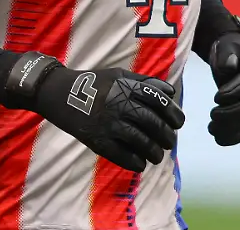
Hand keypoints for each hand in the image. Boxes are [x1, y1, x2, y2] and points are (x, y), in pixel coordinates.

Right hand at [33, 65, 185, 171]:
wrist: (60, 94)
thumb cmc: (93, 83)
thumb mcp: (119, 75)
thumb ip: (144, 82)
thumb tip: (170, 93)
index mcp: (127, 87)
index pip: (158, 101)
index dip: (172, 113)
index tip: (179, 123)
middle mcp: (120, 105)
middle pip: (152, 123)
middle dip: (166, 135)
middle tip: (170, 142)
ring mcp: (108, 123)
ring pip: (140, 141)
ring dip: (154, 151)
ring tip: (158, 156)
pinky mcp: (96, 140)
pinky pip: (121, 154)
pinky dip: (134, 162)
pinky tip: (141, 164)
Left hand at [207, 33, 239, 145]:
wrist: (233, 57)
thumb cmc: (227, 51)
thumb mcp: (225, 47)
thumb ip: (226, 55)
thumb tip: (229, 67)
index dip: (236, 92)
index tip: (216, 97)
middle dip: (233, 113)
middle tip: (212, 115)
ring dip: (232, 127)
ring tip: (211, 128)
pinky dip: (235, 136)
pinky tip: (219, 139)